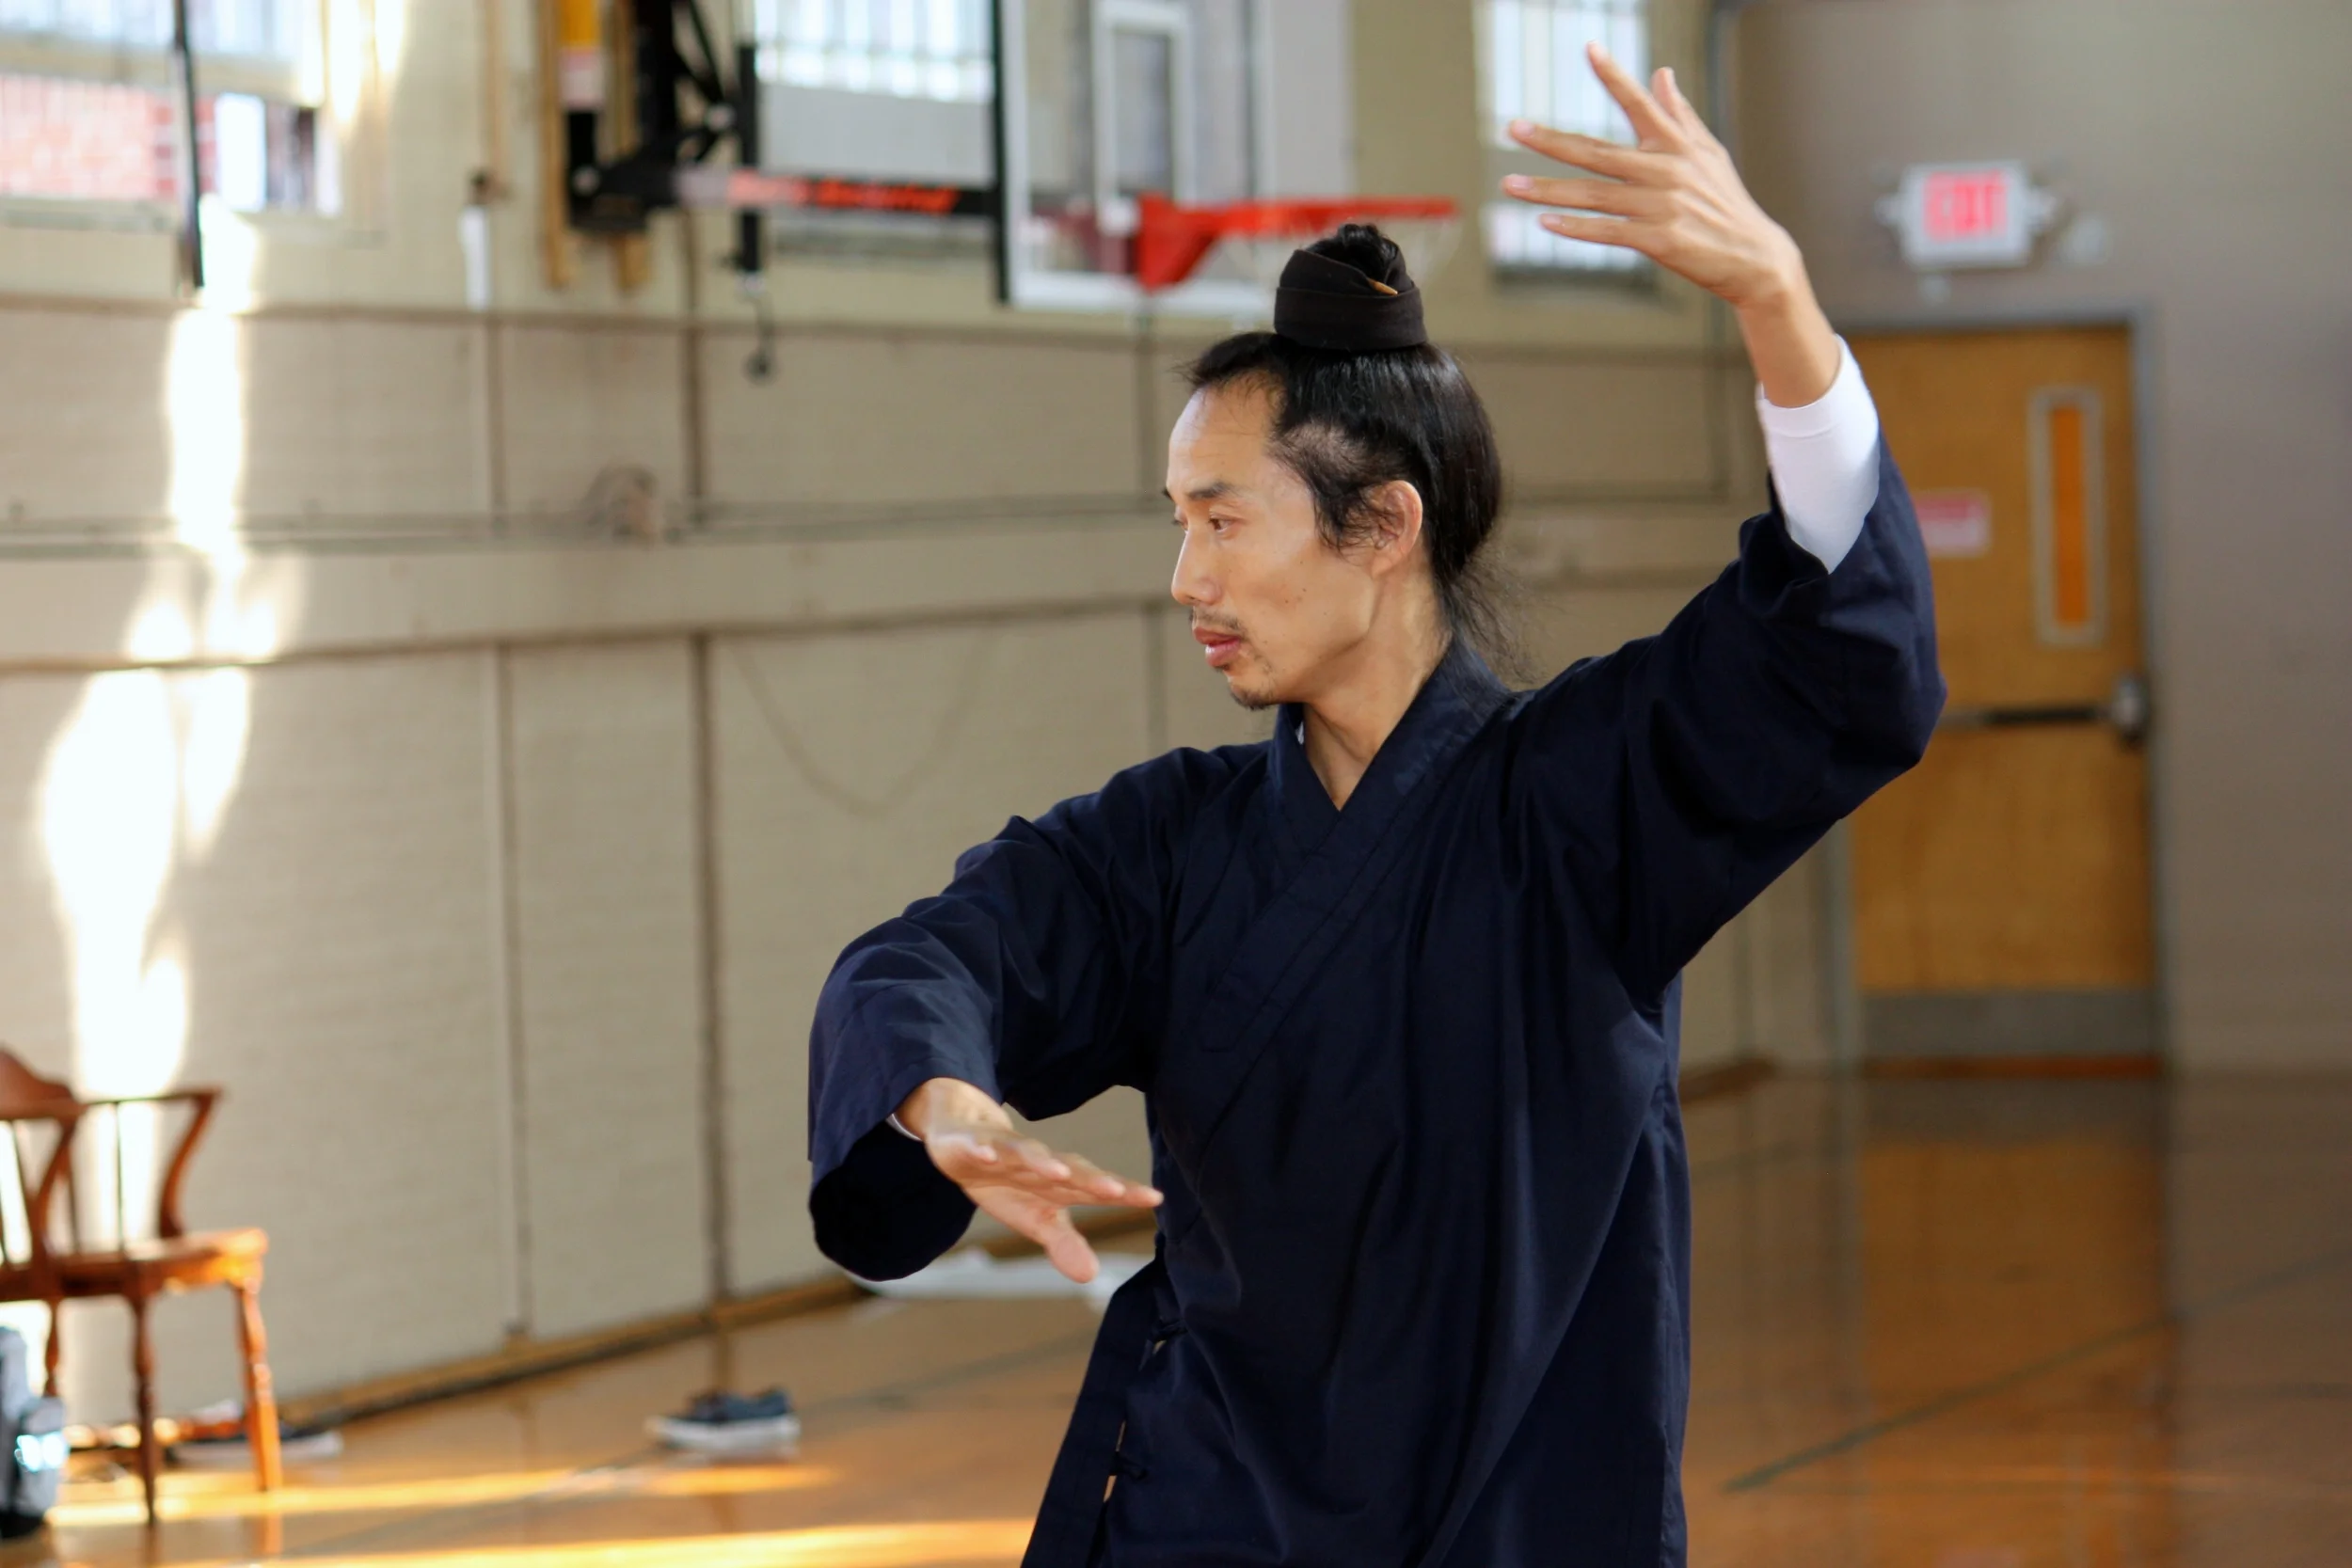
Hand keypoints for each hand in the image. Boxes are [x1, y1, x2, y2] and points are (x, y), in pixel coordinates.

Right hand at [896, 1077, 1161, 1284]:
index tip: (1154, 1198)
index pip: (1096, 1187)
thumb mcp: (1036, 1218)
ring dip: (1041, 1161)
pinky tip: (987, 1156)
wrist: (964, 1137)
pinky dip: (982, 1150)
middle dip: (1091, 1179)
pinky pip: (977, 1147)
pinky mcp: (971, 1144)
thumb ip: (1064, 1243)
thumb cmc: (1010, 1182)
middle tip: (1115, 1190)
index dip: (1124, 1193)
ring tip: (1058, 1173)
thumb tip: (1091, 1276)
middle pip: (1068, 1168)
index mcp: (1058, 1181)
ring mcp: (1004, 1150)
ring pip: (1025, 1153)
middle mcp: (1038, 1162)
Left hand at [1500, 43, 1838, 406]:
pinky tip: (1545, 223)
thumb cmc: (1726, 202)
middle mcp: (1665, 169)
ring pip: (1592, 194)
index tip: (1589, 47)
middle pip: (1596, 151)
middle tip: (1513, 128)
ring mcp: (1660, 205)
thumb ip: (1678, 114)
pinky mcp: (1658, 239)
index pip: (1639, 102)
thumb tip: (1661, 73)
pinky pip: (1607, 231)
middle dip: (1551, 140)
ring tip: (1510, 185)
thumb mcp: (1708, 153)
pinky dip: (1576, 228)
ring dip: (1548, 191)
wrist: (1755, 256)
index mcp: (1676, 143)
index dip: (1614, 74)